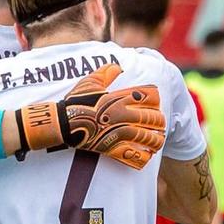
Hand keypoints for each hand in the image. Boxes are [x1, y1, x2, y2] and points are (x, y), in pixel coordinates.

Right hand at [13, 65, 166, 168]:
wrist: (63, 124)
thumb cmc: (76, 102)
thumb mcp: (89, 82)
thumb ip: (105, 72)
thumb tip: (117, 66)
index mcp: (120, 98)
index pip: (148, 98)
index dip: (156, 102)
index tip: (156, 105)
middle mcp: (123, 115)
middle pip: (152, 119)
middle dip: (158, 122)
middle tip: (160, 125)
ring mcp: (119, 133)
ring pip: (147, 138)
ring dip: (155, 140)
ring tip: (157, 142)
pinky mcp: (113, 148)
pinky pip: (134, 155)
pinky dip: (143, 157)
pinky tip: (146, 156)